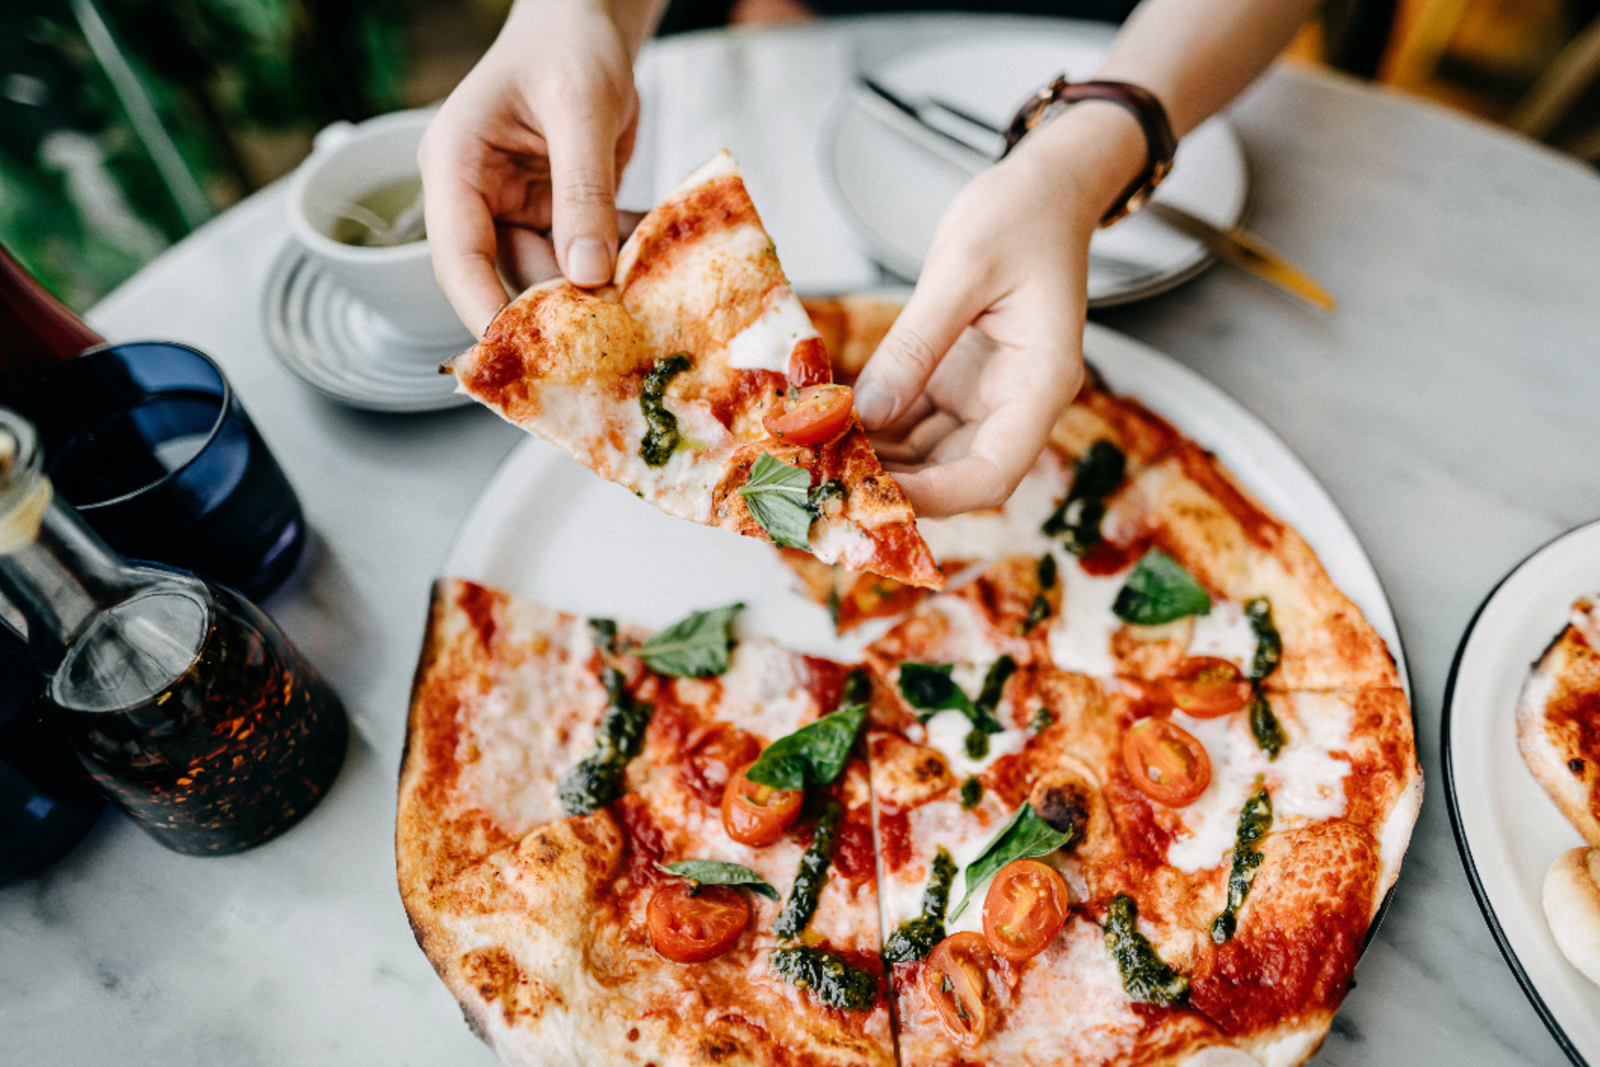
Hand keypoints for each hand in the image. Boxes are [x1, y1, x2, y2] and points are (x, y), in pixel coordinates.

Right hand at [418, 0, 643, 336]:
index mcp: (456, 166)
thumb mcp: (581, 108)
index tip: (523, 355)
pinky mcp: (558, 217)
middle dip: (562, 310)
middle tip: (616, 339)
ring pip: (555, 275)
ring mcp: (518, 210)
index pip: (459, 256)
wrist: (590, 19)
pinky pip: (587, 257)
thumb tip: (588, 273)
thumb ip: (582, 189)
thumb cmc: (570, 43)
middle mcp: (478, 197)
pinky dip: (621, 262)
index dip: (485, 311)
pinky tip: (658, 264)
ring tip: (650, 300)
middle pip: (511, 277)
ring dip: (602, 289)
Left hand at [855, 103, 1145, 517]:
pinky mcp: (959, 383)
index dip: (935, 497)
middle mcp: (1018, 403)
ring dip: (879, 460)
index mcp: (1042, 383)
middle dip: (894, 483)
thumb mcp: (962, 268)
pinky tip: (831, 424)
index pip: (993, 473)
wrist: (1045, 190)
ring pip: (930, 456)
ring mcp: (987, 397)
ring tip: (816, 454)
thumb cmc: (1021, 216)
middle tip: (824, 474)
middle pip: (956, 475)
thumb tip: (868, 411)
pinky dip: (877, 428)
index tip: (873, 494)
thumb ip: (915, 344)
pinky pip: (916, 423)